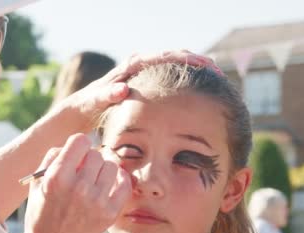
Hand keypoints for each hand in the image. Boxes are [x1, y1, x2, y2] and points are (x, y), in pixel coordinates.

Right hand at [22, 133, 131, 232]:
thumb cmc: (42, 216)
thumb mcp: (37, 185)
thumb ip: (52, 158)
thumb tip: (72, 145)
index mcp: (56, 178)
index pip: (80, 140)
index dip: (78, 145)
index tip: (77, 154)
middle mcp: (78, 188)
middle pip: (96, 154)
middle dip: (89, 160)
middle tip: (84, 171)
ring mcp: (96, 201)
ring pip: (111, 166)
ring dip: (103, 170)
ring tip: (95, 180)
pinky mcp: (110, 213)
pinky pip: (125, 184)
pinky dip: (119, 181)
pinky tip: (110, 185)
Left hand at [53, 50, 220, 129]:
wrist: (85, 106)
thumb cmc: (90, 104)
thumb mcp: (96, 100)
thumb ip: (107, 94)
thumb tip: (123, 90)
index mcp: (133, 64)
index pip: (165, 56)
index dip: (187, 60)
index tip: (206, 65)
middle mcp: (141, 62)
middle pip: (176, 56)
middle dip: (198, 62)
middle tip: (218, 72)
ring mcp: (145, 70)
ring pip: (176, 64)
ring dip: (196, 70)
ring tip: (217, 79)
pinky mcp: (148, 79)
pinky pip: (172, 75)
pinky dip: (187, 79)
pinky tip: (201, 90)